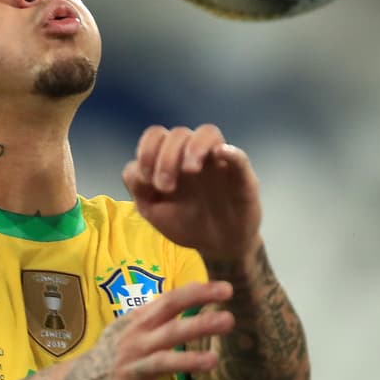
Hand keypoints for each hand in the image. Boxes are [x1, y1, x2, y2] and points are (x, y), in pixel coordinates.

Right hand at [53, 280, 235, 379]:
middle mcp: (135, 345)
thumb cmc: (106, 356)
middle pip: (170, 330)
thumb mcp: (125, 329)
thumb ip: (153, 314)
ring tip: (213, 361)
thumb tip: (186, 294)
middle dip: (199, 324)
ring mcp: (132, 373)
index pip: (169, 302)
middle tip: (228, 319)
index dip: (196, 294)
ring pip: (163, 364)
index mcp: (137, 324)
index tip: (226, 289)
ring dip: (188, 362)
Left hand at [123, 124, 261, 260]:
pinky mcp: (241, 176)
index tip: (147, 179)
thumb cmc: (185, 223)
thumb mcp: (151, 209)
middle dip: (166, 158)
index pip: (157, 135)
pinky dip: (230, 151)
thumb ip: (138, 188)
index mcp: (171, 159)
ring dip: (194, 147)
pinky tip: (220, 154)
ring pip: (208, 133)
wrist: (217, 246)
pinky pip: (238, 156)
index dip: (147, 150)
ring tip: (190, 170)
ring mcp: (218, 162)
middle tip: (165, 187)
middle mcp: (194, 154)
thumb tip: (138, 169)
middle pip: (179, 133)